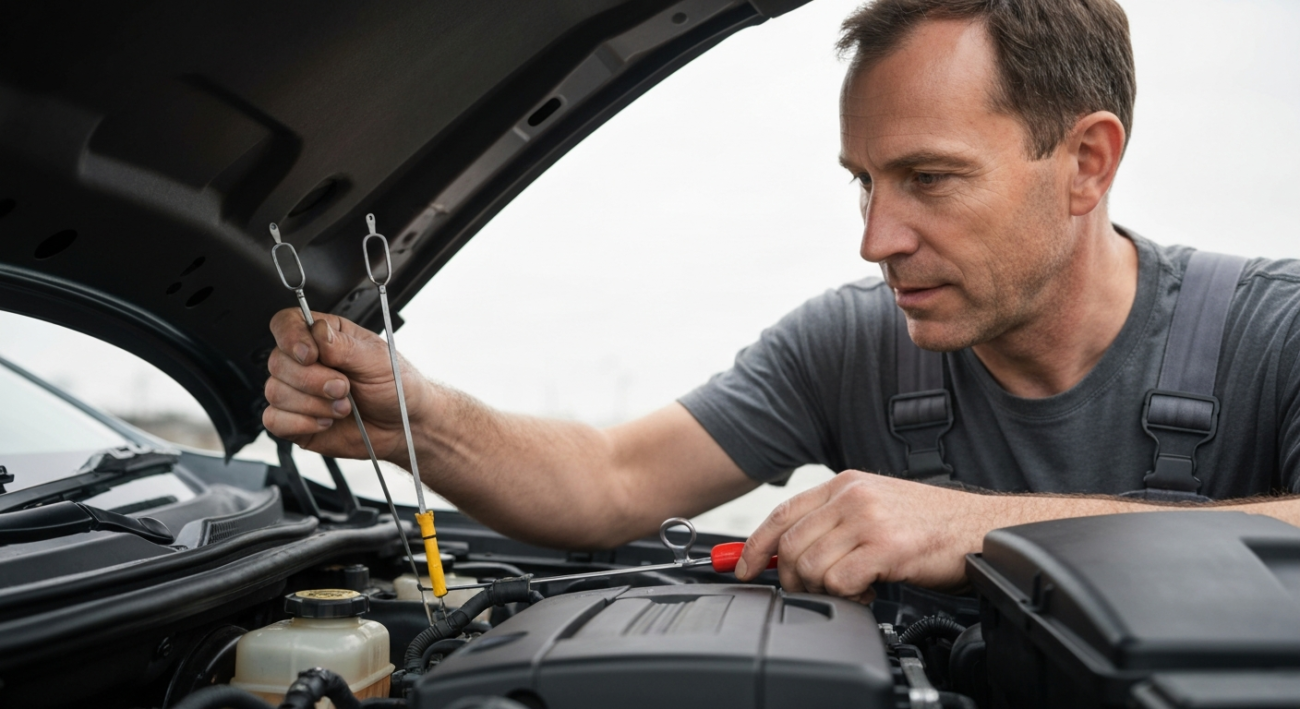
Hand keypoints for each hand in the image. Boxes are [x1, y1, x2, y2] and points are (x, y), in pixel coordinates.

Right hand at [262, 308, 430, 463]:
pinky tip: (326, 421)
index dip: (291, 338)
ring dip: (314, 404)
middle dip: (313, 380)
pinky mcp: (294, 421)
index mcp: (324, 337)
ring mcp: (297, 392)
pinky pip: (274, 420)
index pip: (286, 324)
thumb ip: (344, 346)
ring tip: (343, 406)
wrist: (403, 427)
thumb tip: (318, 333)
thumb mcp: (376, 360)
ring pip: (275, 392)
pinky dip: (302, 423)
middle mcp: (305, 362)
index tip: (311, 356)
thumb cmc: (396, 387)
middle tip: (344, 387)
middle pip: (278, 362)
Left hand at [734, 471, 996, 602]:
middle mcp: (853, 496)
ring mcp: (869, 520)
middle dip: (792, 578)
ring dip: (824, 589)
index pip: (782, 513)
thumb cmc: (931, 524)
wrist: (982, 529)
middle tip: (815, 590)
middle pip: (791, 544)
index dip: (756, 545)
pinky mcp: (887, 547)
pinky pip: (839, 581)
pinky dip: (847, 596)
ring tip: (851, 589)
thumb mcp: (875, 508)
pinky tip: (868, 591)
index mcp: (845, 483)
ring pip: (810, 565)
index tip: (745, 568)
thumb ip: (835, 522)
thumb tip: (790, 551)